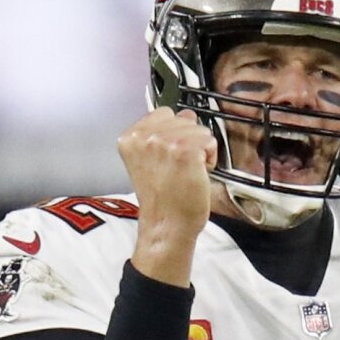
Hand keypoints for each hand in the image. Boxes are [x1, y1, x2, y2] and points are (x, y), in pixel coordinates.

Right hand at [118, 108, 218, 285]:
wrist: (167, 225)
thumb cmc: (162, 200)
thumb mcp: (148, 160)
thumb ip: (160, 134)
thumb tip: (185, 115)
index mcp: (130, 137)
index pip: (163, 113)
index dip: (173, 134)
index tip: (170, 155)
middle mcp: (144, 136)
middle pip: (183, 118)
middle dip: (187, 141)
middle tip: (178, 168)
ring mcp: (164, 141)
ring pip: (199, 129)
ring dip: (200, 150)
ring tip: (186, 171)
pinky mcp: (184, 150)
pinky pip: (209, 141)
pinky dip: (210, 158)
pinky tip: (197, 174)